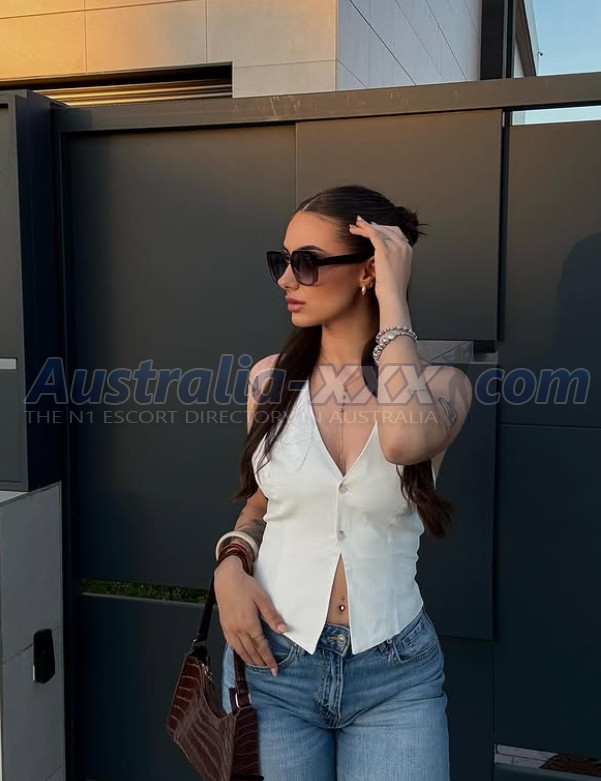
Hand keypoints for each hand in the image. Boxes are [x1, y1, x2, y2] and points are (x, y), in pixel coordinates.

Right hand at [214, 557, 287, 674]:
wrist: (226, 579)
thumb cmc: (245, 586)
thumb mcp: (262, 599)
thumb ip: (272, 617)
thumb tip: (283, 630)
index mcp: (249, 624)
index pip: (261, 647)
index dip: (268, 659)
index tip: (274, 668)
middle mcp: (238, 629)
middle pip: (251, 651)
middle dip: (260, 662)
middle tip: (268, 670)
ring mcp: (229, 629)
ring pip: (240, 650)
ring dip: (249, 660)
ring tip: (257, 665)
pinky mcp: (224, 626)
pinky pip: (231, 644)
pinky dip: (238, 652)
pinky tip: (242, 654)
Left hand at [349, 215, 412, 301]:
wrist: (393, 295)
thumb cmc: (394, 288)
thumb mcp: (399, 271)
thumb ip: (396, 260)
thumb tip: (388, 258)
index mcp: (408, 250)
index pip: (396, 233)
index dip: (383, 228)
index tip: (374, 227)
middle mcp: (403, 246)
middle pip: (387, 229)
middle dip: (373, 226)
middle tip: (360, 225)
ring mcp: (395, 247)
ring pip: (379, 231)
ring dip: (365, 227)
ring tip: (354, 227)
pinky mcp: (384, 250)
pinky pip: (374, 234)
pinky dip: (366, 228)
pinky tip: (359, 225)